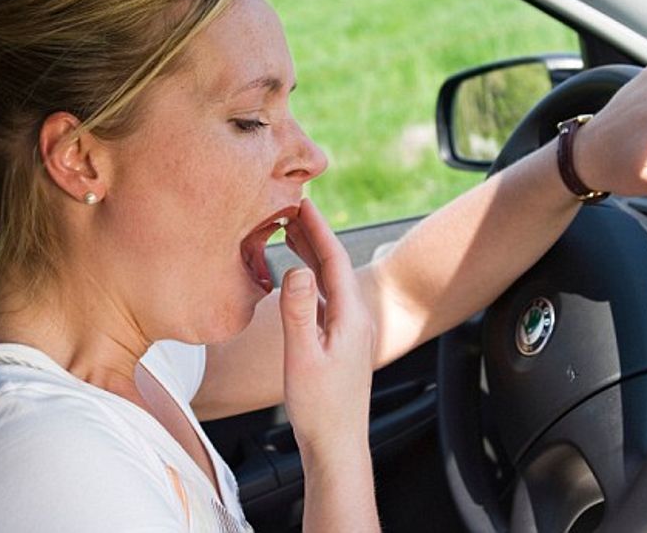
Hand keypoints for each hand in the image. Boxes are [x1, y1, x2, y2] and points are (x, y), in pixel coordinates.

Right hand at [278, 198, 373, 454]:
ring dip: (311, 254)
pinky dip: (310, 278)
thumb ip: (298, 312)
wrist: (337, 445)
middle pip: (333, 264)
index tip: (302, 201)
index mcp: (350, 317)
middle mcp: (356, 319)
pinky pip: (325, 297)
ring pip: (329, 280)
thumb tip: (296, 270)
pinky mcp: (341, 343)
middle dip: (313, 234)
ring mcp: (350, 331)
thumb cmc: (320, 408)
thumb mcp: (303, 357)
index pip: (334, 258)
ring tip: (290, 232)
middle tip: (291, 207)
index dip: (317, 228)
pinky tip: (297, 278)